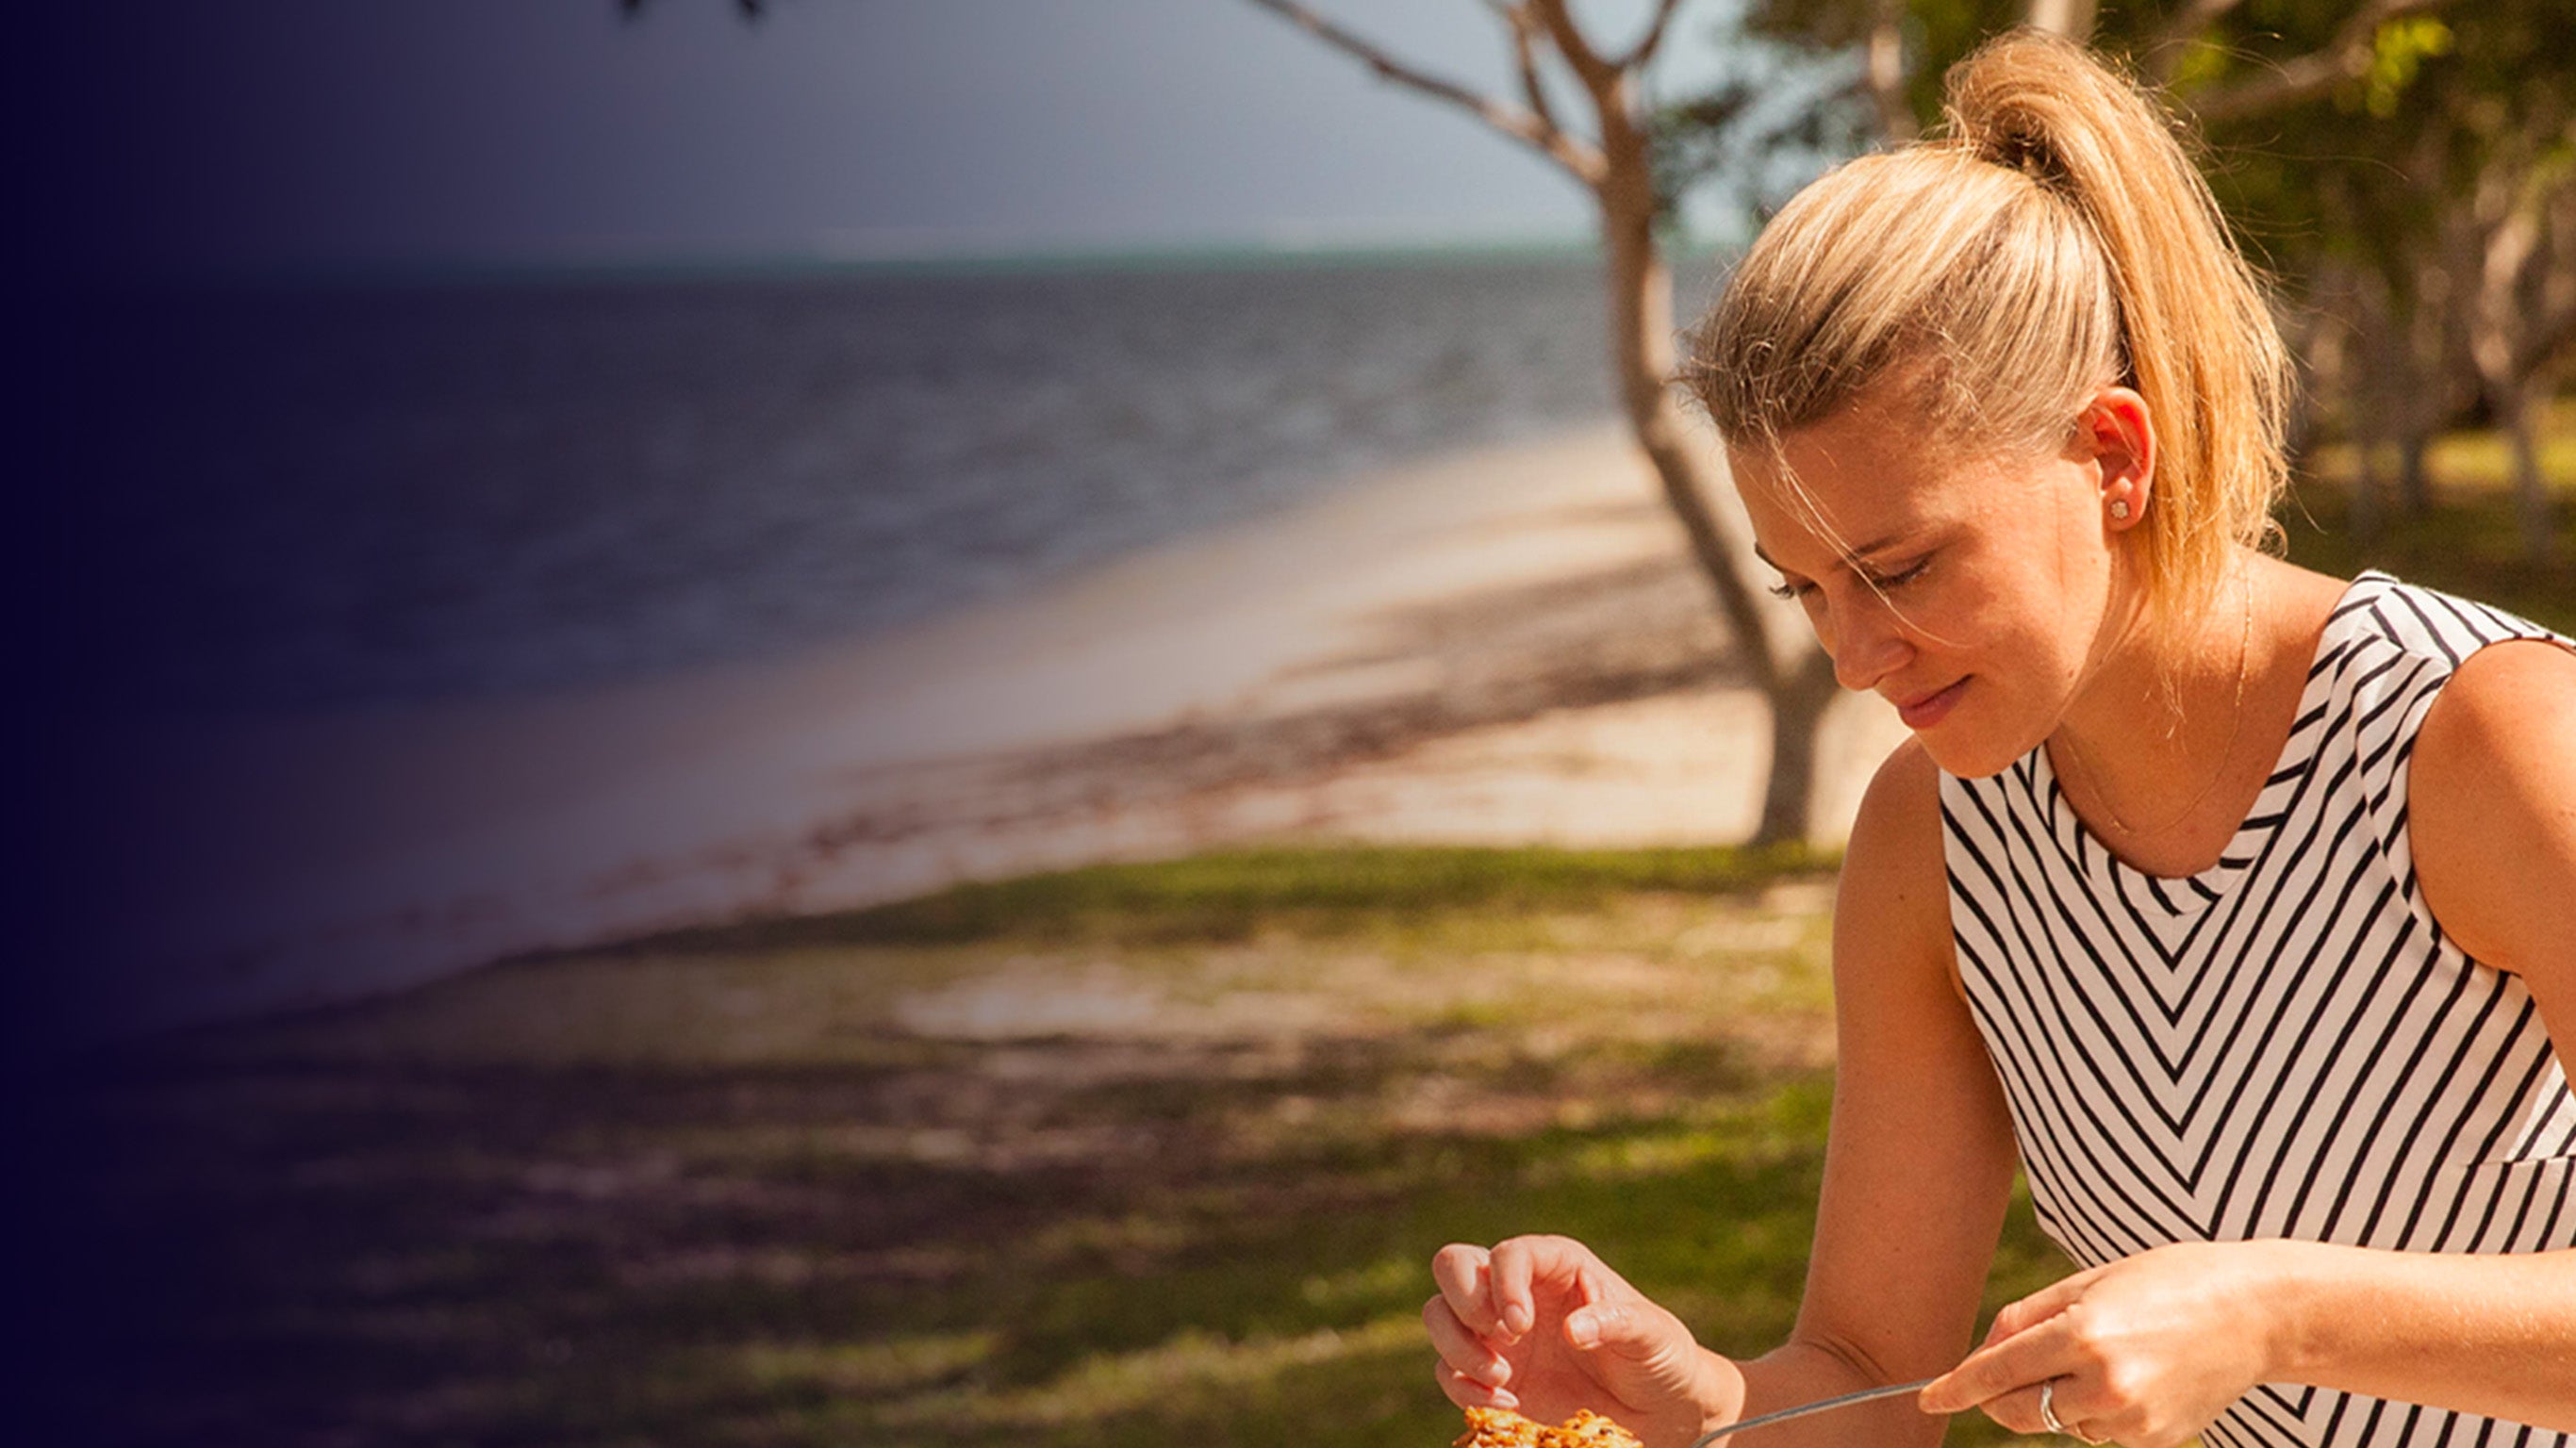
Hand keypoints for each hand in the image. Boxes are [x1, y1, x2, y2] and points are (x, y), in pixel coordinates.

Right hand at [1425, 1234, 1730, 1446]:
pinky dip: (1463, 1387)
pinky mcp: (1491, 1375)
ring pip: (1438, 1317)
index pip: (1507, 1253)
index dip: (1502, 1283)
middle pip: (1453, 1266)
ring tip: (1503, 1380)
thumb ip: (1615, 1322)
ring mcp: (1498, 1333)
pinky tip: (1506, 1404)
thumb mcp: (1651, 1333)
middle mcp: (1517, 1290)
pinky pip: (1448, 1372)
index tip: (1520, 1326)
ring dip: (1456, 1348)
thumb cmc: (1659, 1354)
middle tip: (1500, 1337)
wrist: (1658, 1408)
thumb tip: (1572, 1329)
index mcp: (1555, 1264)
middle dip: (1463, 1301)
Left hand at [1919, 1241, 2289, 1447]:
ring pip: (2057, 1422)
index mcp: (2082, 1333)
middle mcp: (2105, 1383)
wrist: (2257, 1313)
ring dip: (2055, 1398)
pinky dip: (2094, 1410)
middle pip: (2017, 1410)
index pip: (1998, 1372)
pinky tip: (2130, 1377)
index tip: (1927, 1399)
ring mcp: (2133, 1417)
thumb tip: (1982, 1355)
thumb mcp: (2089, 1281)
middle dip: (1997, 1398)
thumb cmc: (2168, 1281)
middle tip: (1997, 1377)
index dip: (1956, 1387)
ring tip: (2102, 1355)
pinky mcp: (2155, 1439)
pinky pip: (2098, 1432)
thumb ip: (2026, 1318)